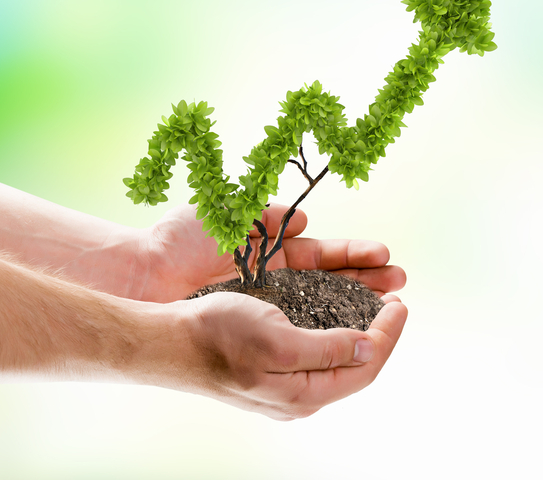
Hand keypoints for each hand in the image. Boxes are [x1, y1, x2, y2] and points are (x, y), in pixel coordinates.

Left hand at [136, 203, 405, 302]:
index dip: (355, 254)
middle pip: (333, 280)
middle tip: (400, 280)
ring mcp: (268, 306)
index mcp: (272, 250)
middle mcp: (276, 280)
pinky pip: (298, 329)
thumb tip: (306, 221)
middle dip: (368, 280)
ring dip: (357, 304)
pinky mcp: (255, 328)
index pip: (325, 253)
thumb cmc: (178, 240)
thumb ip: (268, 213)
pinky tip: (351, 331)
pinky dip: (325, 328)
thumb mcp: (228, 212)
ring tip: (392, 304)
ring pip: (323, 306)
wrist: (141, 274)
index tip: (385, 254)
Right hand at [167, 288, 407, 418]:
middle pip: (356, 363)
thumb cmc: (217, 337)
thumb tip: (371, 349)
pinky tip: (338, 306)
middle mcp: (299, 391)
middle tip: (394, 297)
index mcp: (304, 394)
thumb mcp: (279, 341)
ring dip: (360, 323)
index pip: (365, 367)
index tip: (400, 303)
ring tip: (375, 297)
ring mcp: (284, 378)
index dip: (388, 335)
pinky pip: (315, 344)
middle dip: (380, 330)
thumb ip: (329, 349)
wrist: (169, 339)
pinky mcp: (271, 361)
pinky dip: (334, 323)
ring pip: (336, 351)